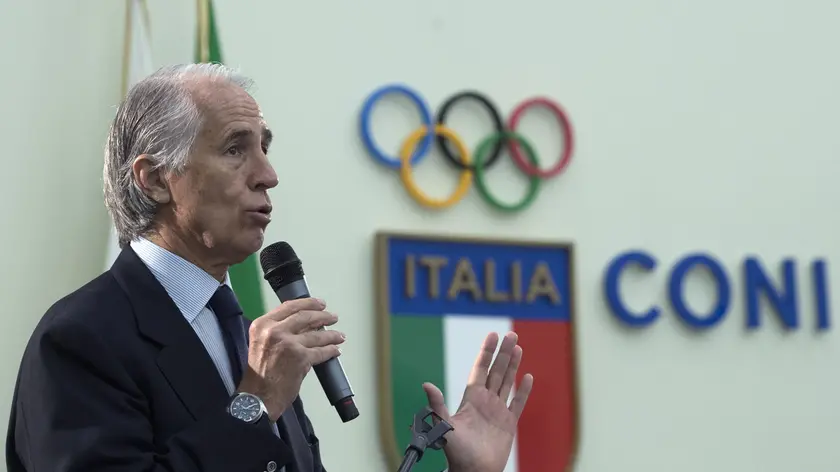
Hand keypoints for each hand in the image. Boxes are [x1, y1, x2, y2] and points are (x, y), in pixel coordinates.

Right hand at [238, 297, 344, 420]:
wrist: (257, 397)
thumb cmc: (258, 373)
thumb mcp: (260, 343)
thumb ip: (276, 330)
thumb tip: (301, 323)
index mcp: (262, 325)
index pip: (289, 306)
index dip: (308, 303)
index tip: (319, 304)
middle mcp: (275, 331)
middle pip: (305, 317)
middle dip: (323, 316)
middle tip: (332, 317)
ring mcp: (289, 344)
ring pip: (316, 335)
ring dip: (331, 335)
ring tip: (339, 335)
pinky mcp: (301, 358)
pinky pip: (321, 352)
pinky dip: (330, 351)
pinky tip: (335, 350)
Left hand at [423, 332, 532, 471]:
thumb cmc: (456, 453)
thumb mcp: (444, 426)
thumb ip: (437, 405)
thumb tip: (427, 385)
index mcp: (471, 398)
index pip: (480, 369)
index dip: (486, 352)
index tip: (492, 336)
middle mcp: (485, 401)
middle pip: (496, 371)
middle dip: (503, 352)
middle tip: (510, 334)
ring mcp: (497, 411)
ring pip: (507, 382)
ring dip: (513, 365)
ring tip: (518, 347)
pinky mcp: (508, 423)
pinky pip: (518, 403)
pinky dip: (523, 390)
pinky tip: (528, 377)